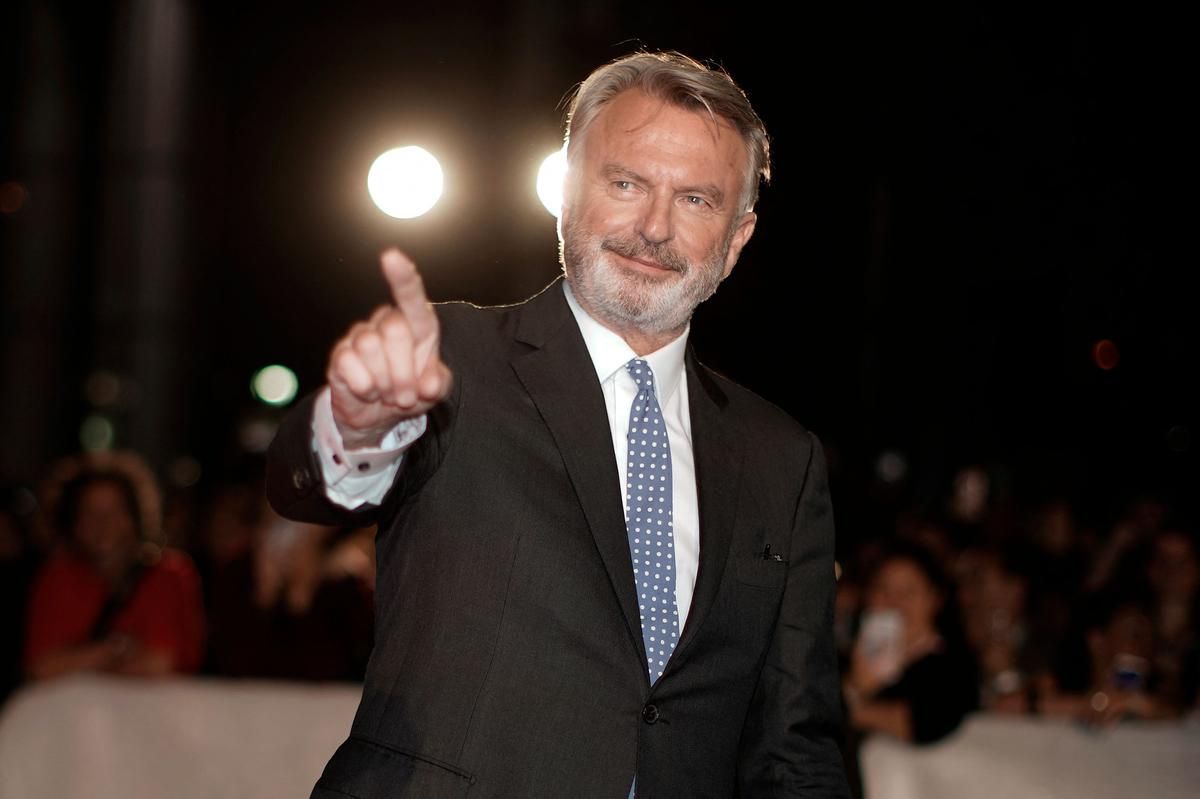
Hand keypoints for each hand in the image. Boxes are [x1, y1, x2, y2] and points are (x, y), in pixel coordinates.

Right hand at [327, 249, 452, 447]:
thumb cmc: (411, 392)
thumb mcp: (433, 390)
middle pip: (396, 330)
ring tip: (387, 393)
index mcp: (416, 324)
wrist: (378, 417)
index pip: (411, 296)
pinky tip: (367, 391)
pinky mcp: (340, 355)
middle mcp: (386, 323)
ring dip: (385, 382)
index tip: (391, 257)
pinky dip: (364, 387)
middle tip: (406, 395)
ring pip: (371, 347)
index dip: (402, 278)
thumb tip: (428, 384)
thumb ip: (438, 384)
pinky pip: (350, 366)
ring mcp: (360, 337)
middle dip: (405, 372)